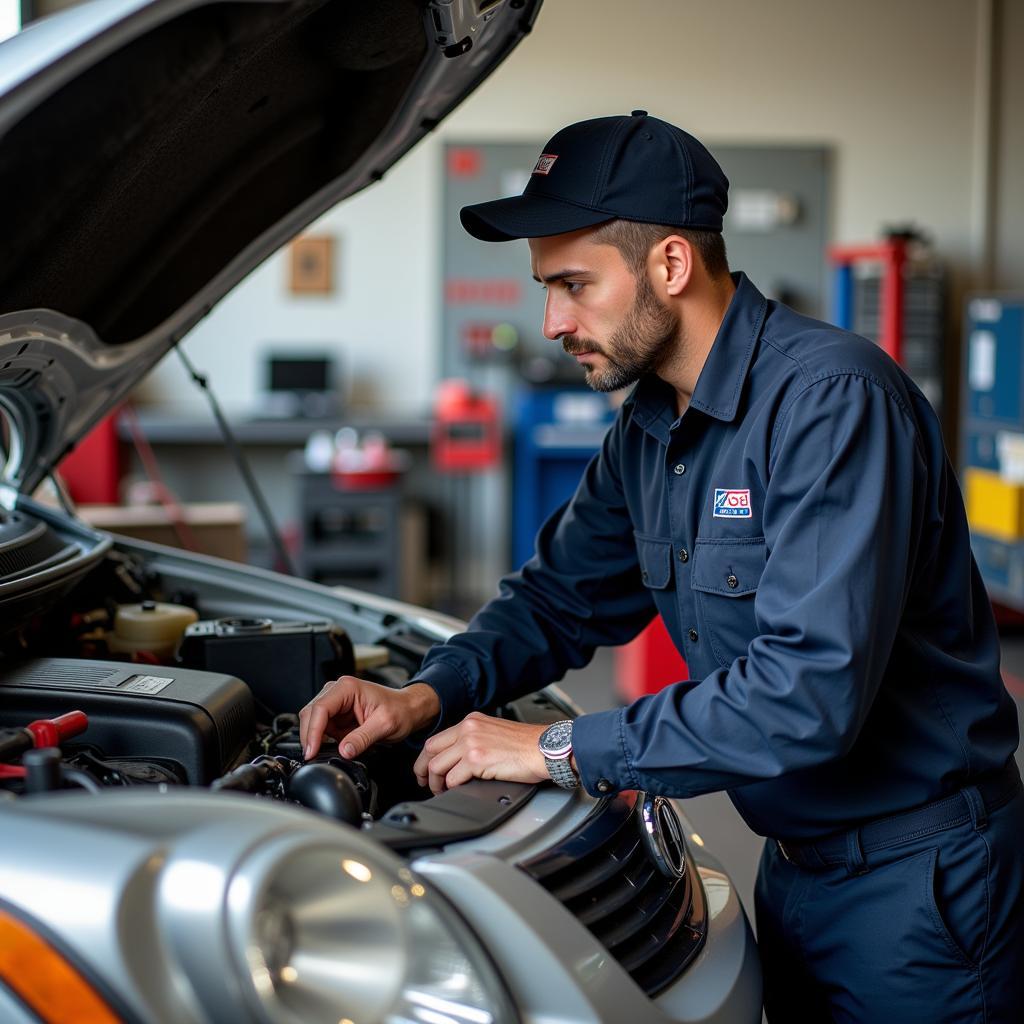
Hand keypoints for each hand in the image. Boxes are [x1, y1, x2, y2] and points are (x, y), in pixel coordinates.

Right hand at [298, 677, 439, 760]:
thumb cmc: (400, 710)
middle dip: (310, 736)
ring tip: (326, 752)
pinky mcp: (337, 716)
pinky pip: (322, 729)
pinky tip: (331, 748)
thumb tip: (344, 751)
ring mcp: (336, 703)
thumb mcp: (384, 725)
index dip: (312, 731)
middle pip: (310, 714)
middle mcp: (338, 691)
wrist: (409, 710)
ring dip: (315, 738)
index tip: (312, 751)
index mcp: (347, 688)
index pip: (320, 708)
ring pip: (312, 722)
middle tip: (314, 757)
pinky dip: (322, 740)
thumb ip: (362, 738)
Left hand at [412, 712, 548, 794]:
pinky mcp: (477, 759)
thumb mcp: (496, 732)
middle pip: (430, 750)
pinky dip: (451, 788)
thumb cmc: (528, 745)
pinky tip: (456, 791)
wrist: (545, 748)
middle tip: (425, 783)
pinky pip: (452, 778)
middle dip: (423, 770)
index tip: (425, 769)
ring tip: (441, 791)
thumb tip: (461, 760)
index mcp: (472, 721)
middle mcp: (469, 729)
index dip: (426, 757)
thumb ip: (476, 739)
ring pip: (437, 765)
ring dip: (436, 782)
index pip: (437, 739)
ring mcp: (471, 743)